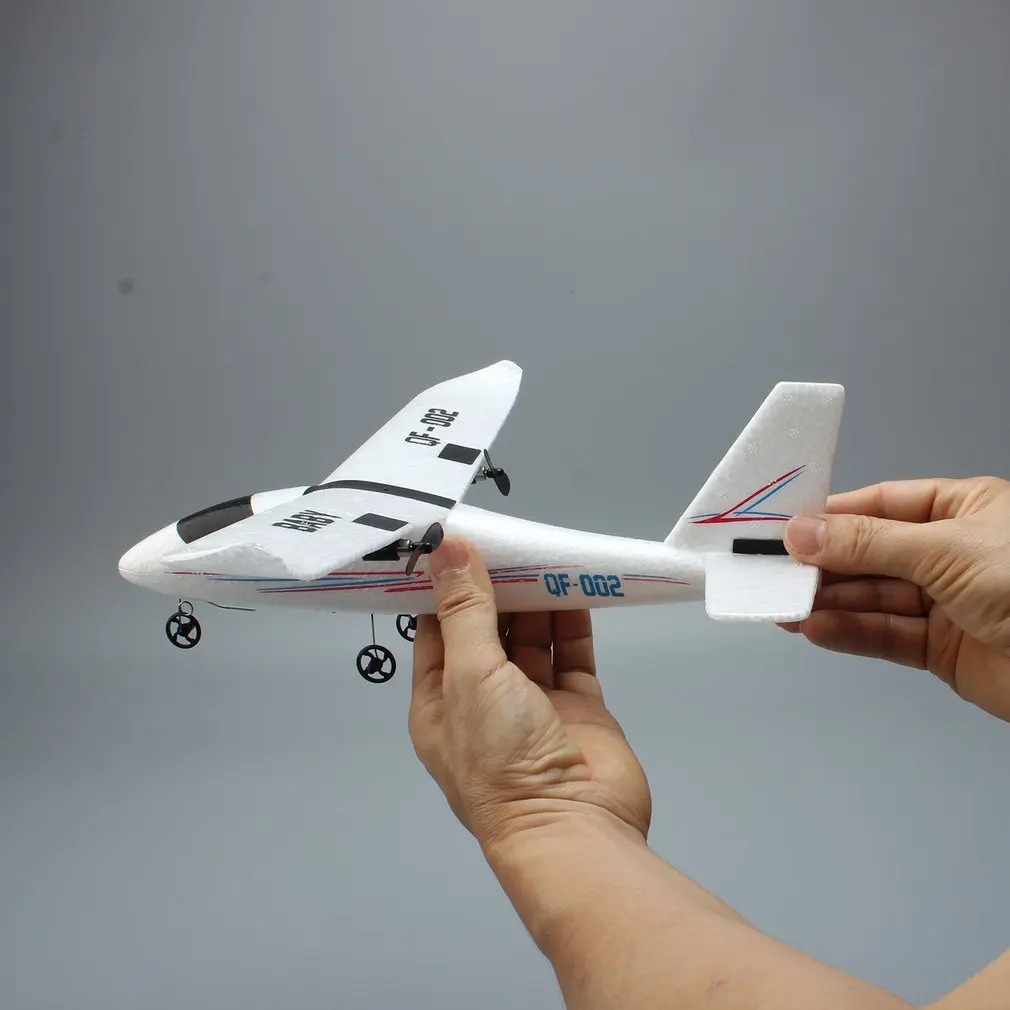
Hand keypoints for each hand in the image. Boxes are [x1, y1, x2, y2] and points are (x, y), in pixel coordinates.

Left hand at [408, 536, 650, 853]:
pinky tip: (575, 585)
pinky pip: (571, 654)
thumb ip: (465, 610)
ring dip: (536, 600)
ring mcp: (534, 706)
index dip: (445, 588)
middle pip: (487, 631)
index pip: (436, 632)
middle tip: (508, 538)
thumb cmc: (502, 757)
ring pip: (531, 639)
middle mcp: (484, 702)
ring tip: (542, 553)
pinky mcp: (579, 707)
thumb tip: (447, 548)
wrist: (575, 828)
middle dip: (497, 588)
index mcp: (441, 702)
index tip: (455, 541)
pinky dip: (572, 622)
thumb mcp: (471, 675)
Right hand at [780, 476, 1009, 720]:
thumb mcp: (948, 550)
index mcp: (962, 510)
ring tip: (782, 604)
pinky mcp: (944, 650)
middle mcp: (951, 553)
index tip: (783, 527)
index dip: (831, 516)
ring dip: (827, 602)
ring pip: (872, 598)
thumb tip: (803, 531)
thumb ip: (868, 543)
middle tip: (771, 571)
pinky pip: (885, 636)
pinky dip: (848, 633)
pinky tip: (816, 629)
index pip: (880, 505)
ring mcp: (947, 603)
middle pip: (869, 554)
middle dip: (821, 564)